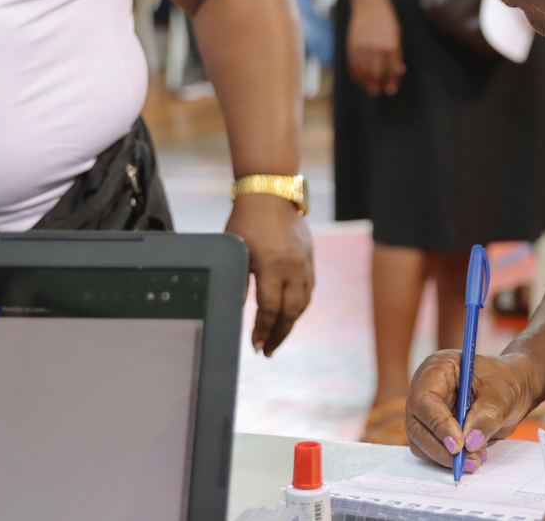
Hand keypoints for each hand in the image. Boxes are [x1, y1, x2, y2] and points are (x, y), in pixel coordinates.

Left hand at [226, 193, 314, 355]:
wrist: (272, 193)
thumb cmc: (246, 220)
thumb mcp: (236, 251)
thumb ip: (239, 281)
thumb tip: (235, 309)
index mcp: (272, 266)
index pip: (269, 309)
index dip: (262, 331)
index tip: (255, 347)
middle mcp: (293, 267)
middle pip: (291, 311)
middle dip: (279, 334)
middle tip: (269, 351)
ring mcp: (305, 262)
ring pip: (304, 302)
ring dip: (292, 322)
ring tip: (279, 336)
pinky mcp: (310, 257)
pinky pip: (310, 288)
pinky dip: (300, 304)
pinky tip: (291, 312)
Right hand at [348, 0, 403, 95]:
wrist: (370, 4)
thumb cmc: (386, 21)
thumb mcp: (396, 37)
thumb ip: (397, 54)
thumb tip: (399, 71)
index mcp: (391, 46)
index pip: (392, 70)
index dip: (391, 81)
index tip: (390, 89)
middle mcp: (377, 47)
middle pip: (377, 73)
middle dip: (377, 84)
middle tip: (377, 91)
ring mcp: (364, 46)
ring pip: (364, 70)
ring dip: (366, 81)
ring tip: (368, 87)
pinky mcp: (353, 44)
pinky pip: (353, 63)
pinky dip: (355, 72)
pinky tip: (357, 78)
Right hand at [406, 351, 540, 466]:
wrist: (514, 388)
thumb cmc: (506, 381)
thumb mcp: (502, 394)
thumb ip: (487, 416)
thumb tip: (470, 442)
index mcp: (438, 369)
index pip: (425, 400)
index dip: (438, 424)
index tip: (457, 445)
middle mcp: (426, 390)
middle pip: (417, 425)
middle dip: (441, 447)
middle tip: (465, 460)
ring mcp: (428, 411)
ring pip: (422, 442)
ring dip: (446, 457)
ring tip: (475, 460)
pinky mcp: (434, 430)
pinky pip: (433, 450)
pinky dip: (450, 459)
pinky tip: (473, 457)